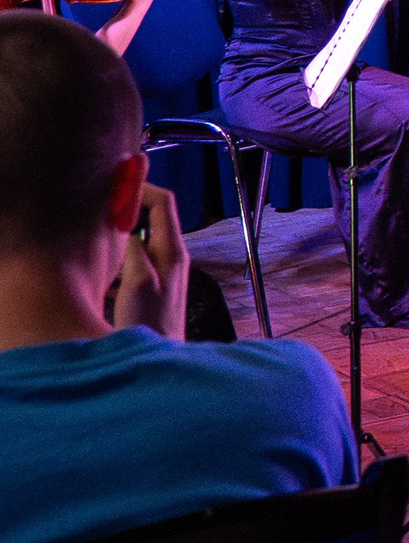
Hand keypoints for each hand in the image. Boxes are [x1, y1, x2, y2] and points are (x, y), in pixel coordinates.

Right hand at [113, 183, 189, 337]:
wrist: (158, 358)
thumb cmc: (151, 325)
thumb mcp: (140, 282)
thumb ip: (136, 251)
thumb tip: (129, 225)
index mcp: (174, 251)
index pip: (165, 204)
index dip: (143, 189)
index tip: (119, 184)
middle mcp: (173, 258)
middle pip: (155, 217)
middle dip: (131, 207)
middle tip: (104, 205)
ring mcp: (164, 272)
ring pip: (143, 238)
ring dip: (124, 231)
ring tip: (100, 230)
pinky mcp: (153, 287)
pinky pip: (135, 260)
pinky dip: (121, 254)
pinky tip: (105, 265)